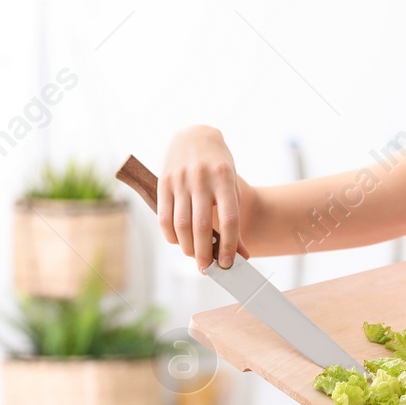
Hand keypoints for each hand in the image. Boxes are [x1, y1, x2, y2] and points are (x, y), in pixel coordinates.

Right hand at [158, 125, 250, 270]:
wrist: (194, 135)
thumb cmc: (219, 166)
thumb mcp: (231, 187)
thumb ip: (235, 221)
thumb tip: (242, 256)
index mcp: (224, 178)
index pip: (229, 219)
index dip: (229, 245)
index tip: (228, 264)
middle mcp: (201, 179)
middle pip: (201, 226)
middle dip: (204, 253)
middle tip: (208, 268)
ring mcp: (180, 180)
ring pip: (181, 225)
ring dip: (187, 248)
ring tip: (195, 256)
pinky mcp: (163, 183)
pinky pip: (164, 217)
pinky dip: (171, 236)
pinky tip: (178, 242)